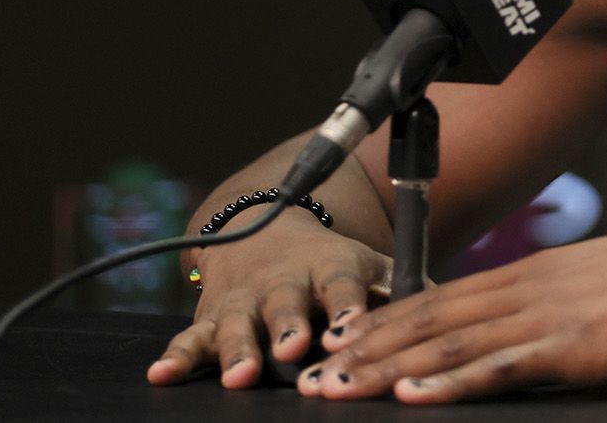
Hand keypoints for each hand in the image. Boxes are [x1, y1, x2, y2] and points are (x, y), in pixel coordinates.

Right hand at [146, 212, 390, 388]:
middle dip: (287, 326)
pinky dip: (175, 357)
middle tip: (293, 348)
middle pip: (284, 304)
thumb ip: (402, 288)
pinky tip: (160, 375)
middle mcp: (282, 282)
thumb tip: (447, 314)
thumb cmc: (329, 264)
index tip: (350, 326)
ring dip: (237, 349)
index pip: (340, 285)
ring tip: (239, 375)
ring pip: (237, 325)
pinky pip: (190, 338)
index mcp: (328, 267)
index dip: (346, 306)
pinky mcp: (209, 318)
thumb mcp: (367, 265)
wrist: (262, 230)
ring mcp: (242, 300)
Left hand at [298, 204, 606, 403]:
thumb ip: (556, 306)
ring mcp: (546, 316)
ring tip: (338, 391)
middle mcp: (526, 289)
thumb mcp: (599, 285)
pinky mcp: (573, 345)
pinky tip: (413, 396)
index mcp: (532, 275)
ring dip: (386, 370)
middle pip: (429, 321)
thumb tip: (525, 334)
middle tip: (311, 377)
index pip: (441, 299)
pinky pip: (499, 366)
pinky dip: (451, 382)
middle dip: (366, 351)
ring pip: (448, 344)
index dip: (385, 323)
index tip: (340, 342)